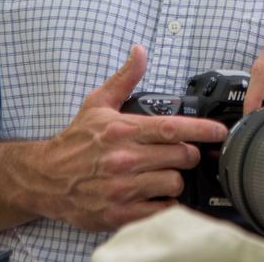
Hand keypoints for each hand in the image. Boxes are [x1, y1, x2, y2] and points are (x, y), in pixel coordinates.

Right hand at [30, 45, 228, 231]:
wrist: (44, 179)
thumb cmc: (74, 142)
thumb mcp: (97, 103)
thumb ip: (125, 78)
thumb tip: (140, 51)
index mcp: (123, 131)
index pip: (174, 128)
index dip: (203, 130)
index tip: (220, 132)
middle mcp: (124, 159)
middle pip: (181, 156)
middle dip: (189, 154)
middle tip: (183, 153)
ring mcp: (122, 188)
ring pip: (173, 183)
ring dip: (175, 179)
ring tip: (165, 173)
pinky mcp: (118, 213)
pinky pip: (159, 209)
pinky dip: (163, 202)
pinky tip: (156, 194)